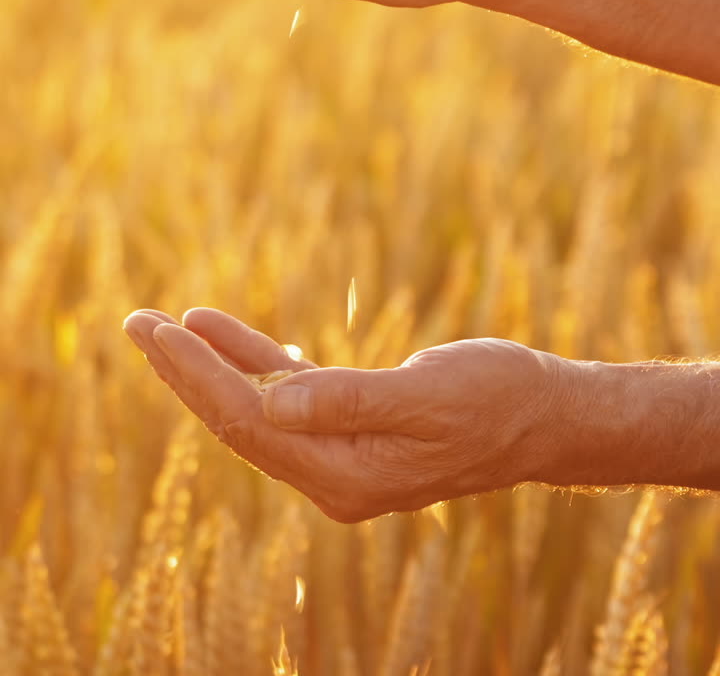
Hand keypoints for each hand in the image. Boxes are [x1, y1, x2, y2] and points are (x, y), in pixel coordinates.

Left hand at [123, 307, 564, 520]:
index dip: (197, 374)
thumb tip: (273, 402)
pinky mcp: (355, 433)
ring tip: (170, 323)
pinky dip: (260, 364)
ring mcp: (342, 456)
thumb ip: (350, 401)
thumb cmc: (497, 399)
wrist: (545, 417)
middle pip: (241, 419)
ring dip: (216, 364)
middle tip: (136, 322)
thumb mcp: (427, 394)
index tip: (155, 330)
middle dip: (186, 371)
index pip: (250, 421)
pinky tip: (235, 341)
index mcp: (346, 474)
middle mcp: (333, 474)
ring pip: (260, 407)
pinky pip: (292, 399)